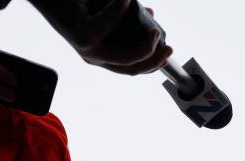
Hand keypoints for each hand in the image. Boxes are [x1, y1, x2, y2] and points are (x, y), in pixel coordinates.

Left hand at [29, 0, 171, 75]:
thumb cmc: (76, 2)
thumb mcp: (108, 11)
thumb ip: (127, 17)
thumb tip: (150, 13)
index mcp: (100, 54)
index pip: (131, 69)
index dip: (152, 64)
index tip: (167, 51)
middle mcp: (93, 56)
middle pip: (132, 69)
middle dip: (154, 60)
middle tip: (168, 46)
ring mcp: (88, 49)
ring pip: (126, 57)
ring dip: (145, 45)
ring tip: (153, 26)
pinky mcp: (83, 37)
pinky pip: (111, 23)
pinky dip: (121, 8)